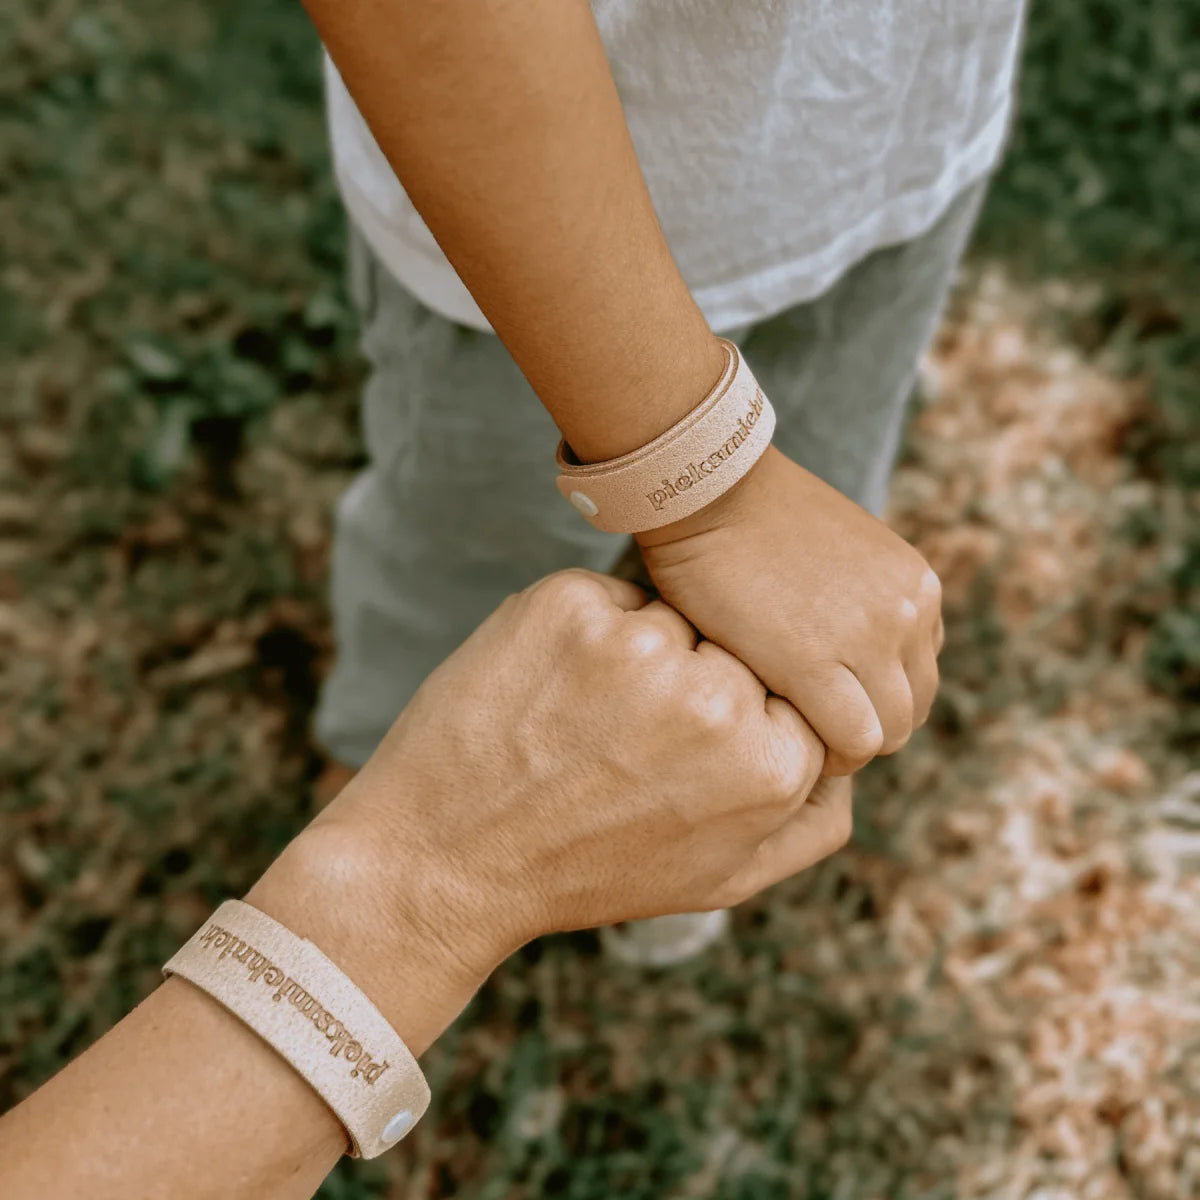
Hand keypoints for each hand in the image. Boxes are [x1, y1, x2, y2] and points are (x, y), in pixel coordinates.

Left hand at [252, 569, 848, 1037]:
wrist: (442, 859)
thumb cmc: (588, 871)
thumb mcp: (718, 877)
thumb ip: (808, 824)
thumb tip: (854, 761)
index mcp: (771, 764)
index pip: (789, 696)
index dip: (732, 721)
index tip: (676, 755)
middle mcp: (718, 699)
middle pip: (735, 650)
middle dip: (690, 685)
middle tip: (618, 744)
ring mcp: (641, 647)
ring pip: (672, 619)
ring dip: (634, 657)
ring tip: (576, 722)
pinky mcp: (570, 606)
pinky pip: (606, 600)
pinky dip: (581, 634)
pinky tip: (546, 691)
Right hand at [636, 445, 944, 775]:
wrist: (709, 488)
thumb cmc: (756, 519)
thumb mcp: (845, 555)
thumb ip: (864, 602)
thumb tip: (851, 656)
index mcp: (918, 586)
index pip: (919, 674)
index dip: (873, 697)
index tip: (826, 700)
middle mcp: (910, 611)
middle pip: (911, 710)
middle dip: (863, 727)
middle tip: (805, 726)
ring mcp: (869, 638)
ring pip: (887, 734)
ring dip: (843, 745)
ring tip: (792, 737)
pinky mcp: (815, 664)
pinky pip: (850, 742)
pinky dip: (825, 755)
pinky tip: (783, 741)